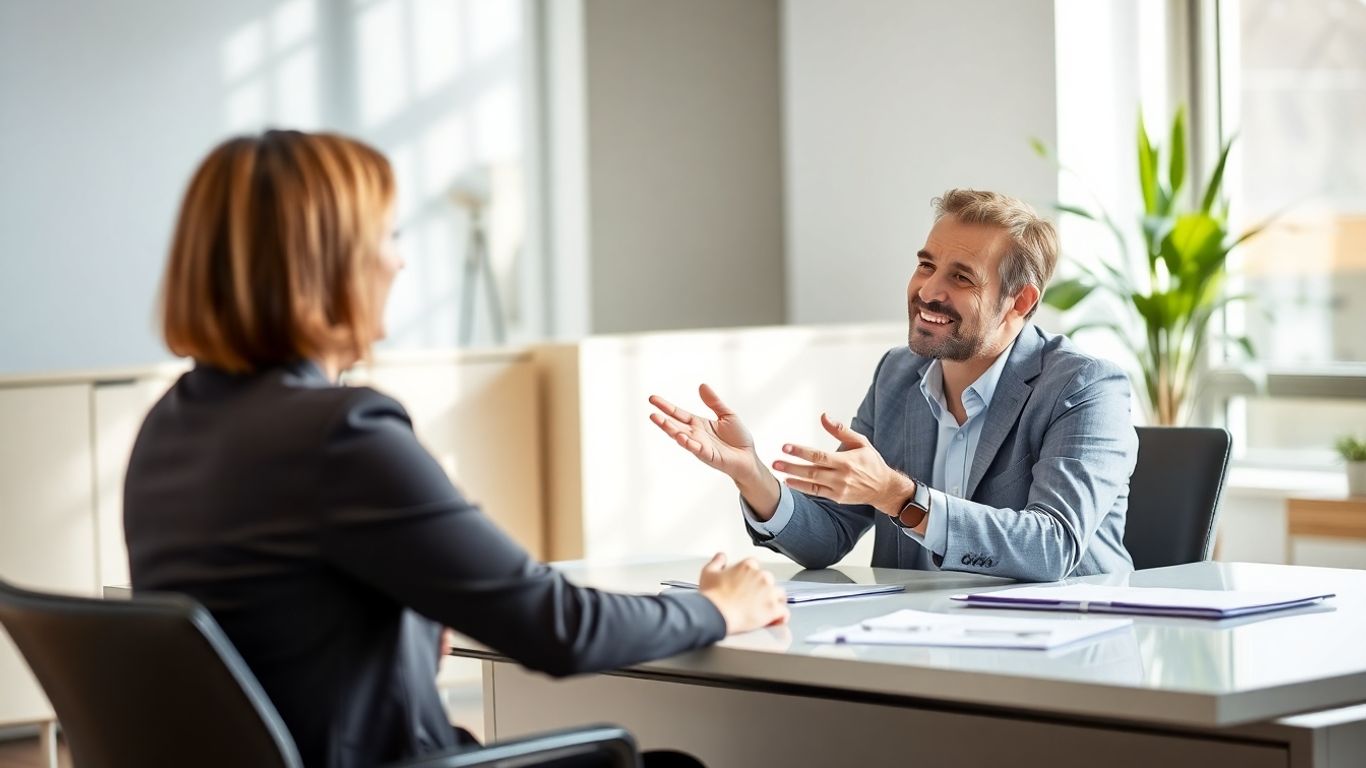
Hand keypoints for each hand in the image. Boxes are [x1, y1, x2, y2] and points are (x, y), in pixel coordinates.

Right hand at [648, 384, 767, 485]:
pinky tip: (681, 437)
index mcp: (698, 423)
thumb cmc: (738, 438)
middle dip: (663, 421)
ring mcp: (700, 446)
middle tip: (651, 414)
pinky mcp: (709, 456)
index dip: (665, 406)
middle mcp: (695, 435)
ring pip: (682, 438)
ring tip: (661, 422)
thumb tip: (702, 385)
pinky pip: (697, 450)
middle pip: (675, 426)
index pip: (678, 413)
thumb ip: (714, 402)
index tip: (652, 399)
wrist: (749, 457)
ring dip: (671, 431)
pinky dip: (689, 444)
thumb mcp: (727, 414)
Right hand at [696, 553, 788, 633]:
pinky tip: (775, 621)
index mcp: (748, 566)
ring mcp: (770, 593)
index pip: (756, 568)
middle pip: (769, 581)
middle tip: (753, 600)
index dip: (751, 578)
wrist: (716, 613)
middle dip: (763, 590)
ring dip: (774, 602)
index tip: (747, 586)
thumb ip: (717, 561)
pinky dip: (781, 617)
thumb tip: (721, 557)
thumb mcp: (708, 573)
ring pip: (780, 596)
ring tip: (764, 611)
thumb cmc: (712, 596)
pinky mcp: (773, 609)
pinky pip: (784, 613)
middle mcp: (762, 576)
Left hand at [772, 413, 913, 516]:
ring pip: (812, 484)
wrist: (883, 488)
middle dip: (792, 467)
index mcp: (846, 461)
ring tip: (779, 473)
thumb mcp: (860, 442)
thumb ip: (840, 430)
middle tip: (775, 462)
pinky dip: (802, 488)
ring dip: (794, 478)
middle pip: (812, 471)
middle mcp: (841, 477)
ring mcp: (838, 489)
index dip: (801, 452)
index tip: (786, 447)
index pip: (819, 456)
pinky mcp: (837, 497)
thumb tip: (823, 416)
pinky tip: (790, 482)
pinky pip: (816, 493)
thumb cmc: (871, 462)